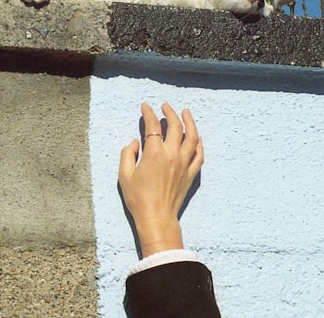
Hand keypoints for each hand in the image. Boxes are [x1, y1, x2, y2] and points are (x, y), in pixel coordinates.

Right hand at [118, 102, 204, 257]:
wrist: (156, 218)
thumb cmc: (138, 198)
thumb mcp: (124, 175)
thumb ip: (127, 154)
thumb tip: (135, 142)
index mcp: (154, 153)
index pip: (153, 126)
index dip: (149, 113)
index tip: (145, 106)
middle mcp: (172, 155)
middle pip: (175, 126)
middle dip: (170, 112)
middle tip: (165, 106)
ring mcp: (184, 164)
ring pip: (192, 137)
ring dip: (190, 122)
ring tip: (186, 113)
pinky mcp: (191, 174)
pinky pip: (199, 154)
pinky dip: (199, 143)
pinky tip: (197, 137)